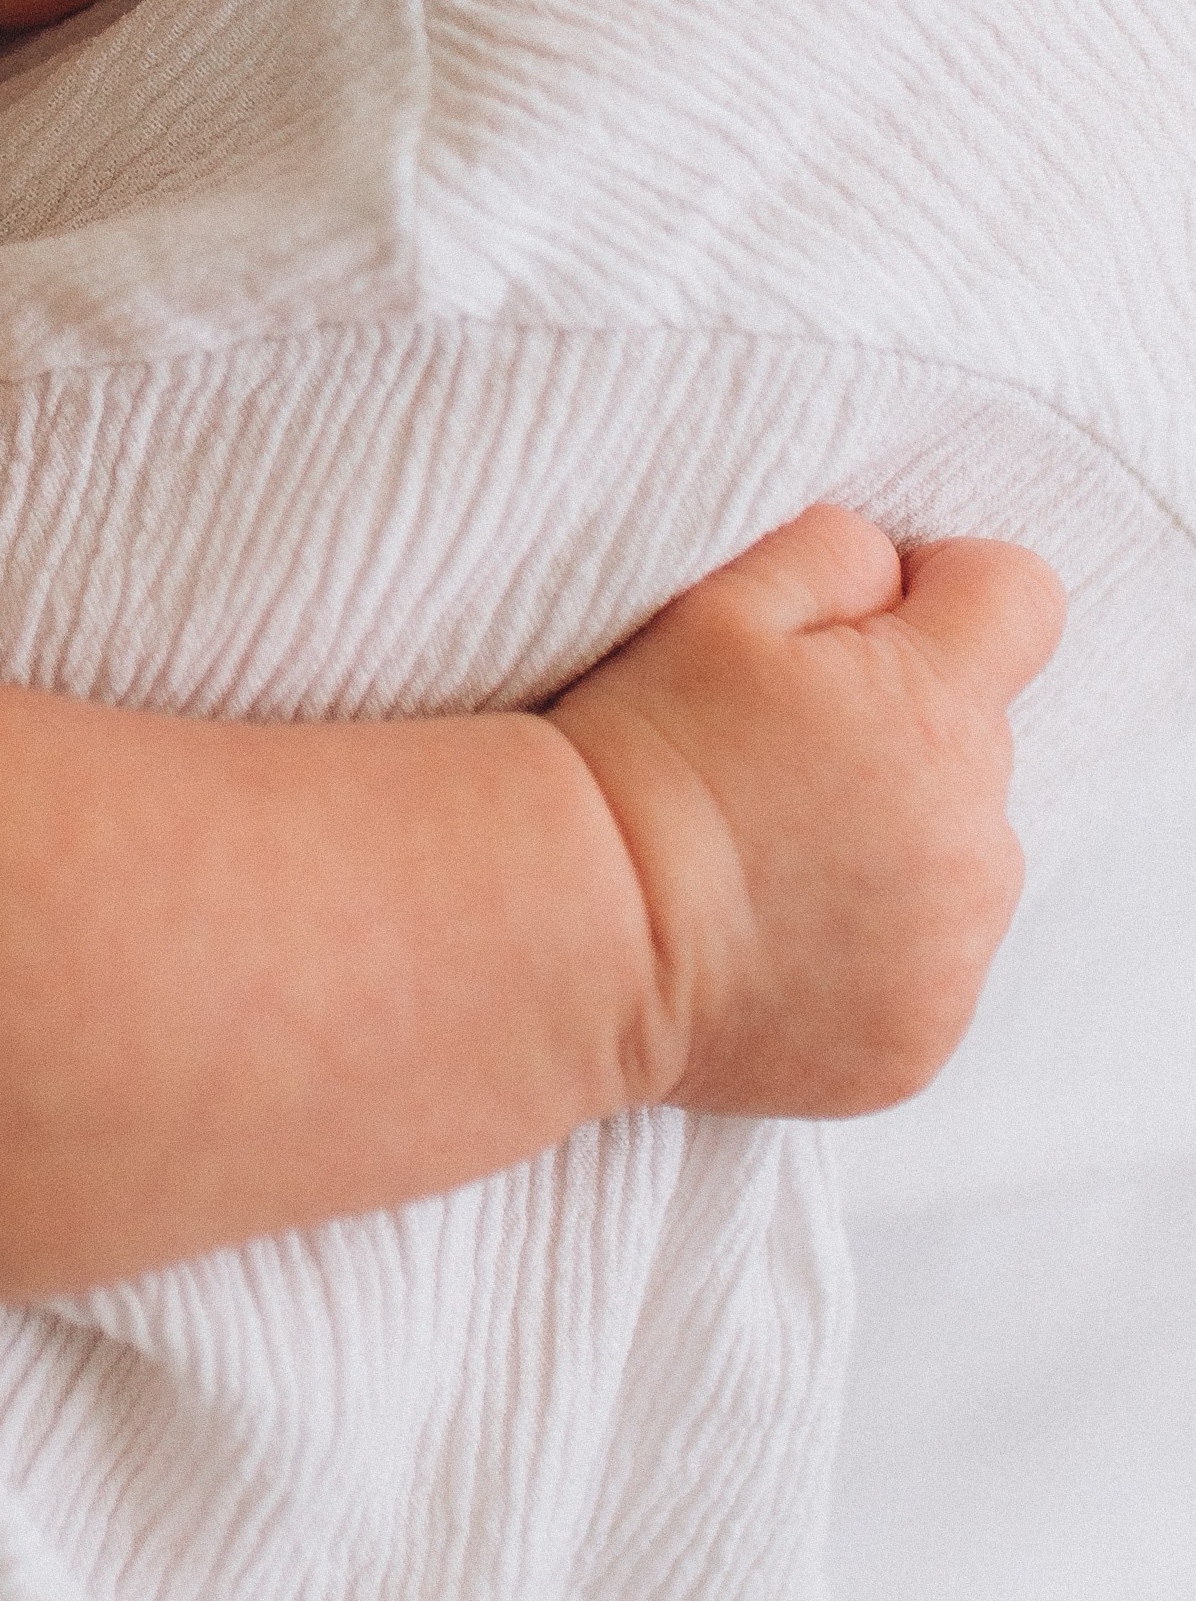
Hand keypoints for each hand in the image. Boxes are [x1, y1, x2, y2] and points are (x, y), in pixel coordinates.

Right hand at [546, 505, 1064, 1120]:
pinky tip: (773, 940)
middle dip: (904, 733)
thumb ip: (840, 556)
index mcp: (938, 710)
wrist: (581, 927)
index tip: (872, 624)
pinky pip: (927, 970)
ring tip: (772, 858)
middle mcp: (978, 839)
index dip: (946, 591)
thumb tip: (894, 575)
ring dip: (895, 848)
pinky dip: (869, 954)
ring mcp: (957, 955)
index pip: (1020, 599)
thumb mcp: (722, 603)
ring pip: (961, 861)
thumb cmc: (644, 751)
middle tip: (779, 759)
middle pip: (982, 742)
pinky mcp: (922, 1044)